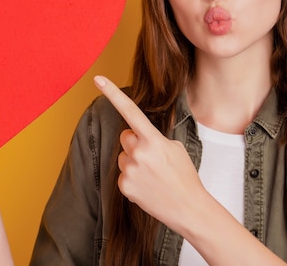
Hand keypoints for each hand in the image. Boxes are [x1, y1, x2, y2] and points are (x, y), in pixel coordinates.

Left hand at [94, 75, 204, 229]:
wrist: (188, 207)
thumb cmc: (184, 176)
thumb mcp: (174, 149)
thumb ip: (153, 139)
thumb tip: (136, 139)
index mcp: (153, 139)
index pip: (130, 111)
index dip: (113, 93)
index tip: (98, 79)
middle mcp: (138, 153)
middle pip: (125, 137)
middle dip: (134, 143)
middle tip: (153, 158)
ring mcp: (130, 170)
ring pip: (123, 157)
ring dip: (134, 162)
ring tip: (153, 175)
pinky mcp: (124, 186)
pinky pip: (123, 174)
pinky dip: (133, 179)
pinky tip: (148, 187)